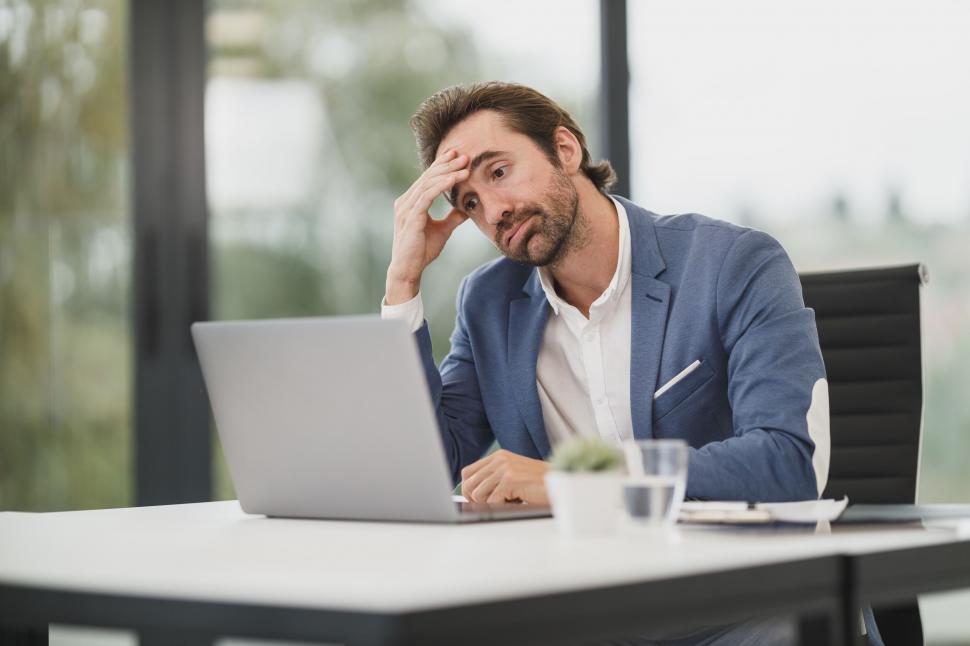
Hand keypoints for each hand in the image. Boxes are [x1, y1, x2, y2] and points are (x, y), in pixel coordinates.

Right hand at [385, 149, 469, 304]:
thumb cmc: (421, 251)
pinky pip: (427, 195)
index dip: (442, 165)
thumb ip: (452, 218)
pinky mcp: (411, 217)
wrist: (408, 270)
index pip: (427, 179)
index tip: (457, 156)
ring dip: (448, 173)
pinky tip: (455, 179)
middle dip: (447, 165)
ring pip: (428, 183)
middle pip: (428, 177)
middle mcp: (405, 202)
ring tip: (465, 167)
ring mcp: (406, 209)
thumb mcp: (442, 231)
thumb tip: (466, 209)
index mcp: (410, 202)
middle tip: (465, 156)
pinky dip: (442, 186)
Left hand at [460, 449, 550, 504]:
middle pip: (469, 484)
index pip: (468, 472)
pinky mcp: (510, 480)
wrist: (560, 483)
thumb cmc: (539, 484)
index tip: (474, 499)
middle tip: (491, 504)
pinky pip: (492, 501)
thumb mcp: (513, 475)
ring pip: (478, 494)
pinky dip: (503, 506)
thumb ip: (494, 479)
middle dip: (475, 499)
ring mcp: (504, 468)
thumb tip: (470, 494)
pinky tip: (517, 501)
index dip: (467, 489)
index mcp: (499, 456)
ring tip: (509, 500)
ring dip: (492, 503)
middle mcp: (500, 459)